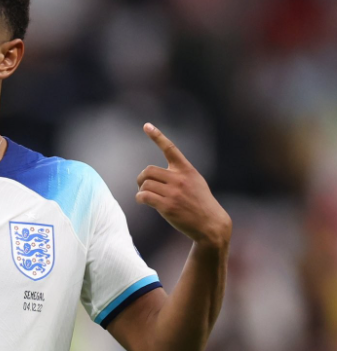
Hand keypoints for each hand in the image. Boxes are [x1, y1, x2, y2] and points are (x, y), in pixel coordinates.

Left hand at [136, 123, 230, 247]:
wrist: (210, 225)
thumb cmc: (201, 203)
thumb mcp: (195, 182)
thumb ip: (179, 174)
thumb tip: (155, 176)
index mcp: (187, 170)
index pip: (170, 148)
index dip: (157, 136)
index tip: (146, 125)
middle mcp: (180, 179)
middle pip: (148, 170)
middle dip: (141, 178)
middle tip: (142, 186)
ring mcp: (174, 193)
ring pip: (145, 185)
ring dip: (141, 190)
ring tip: (146, 196)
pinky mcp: (168, 206)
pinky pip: (144, 196)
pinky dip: (140, 198)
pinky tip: (143, 201)